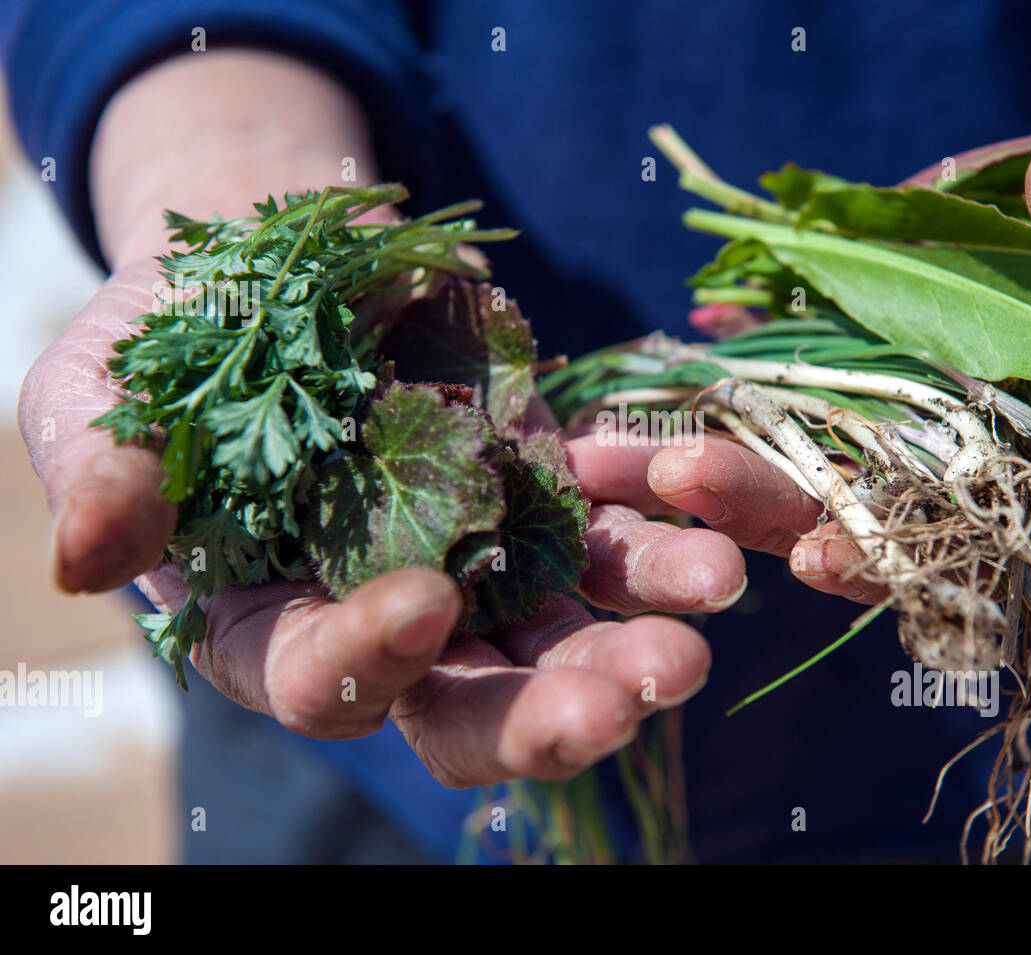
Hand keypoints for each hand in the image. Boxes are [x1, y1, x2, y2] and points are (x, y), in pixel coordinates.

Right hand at [21, 259, 736, 785]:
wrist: (279, 271)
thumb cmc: (169, 345)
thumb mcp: (107, 403)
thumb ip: (108, 484)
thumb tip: (84, 560)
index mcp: (276, 623)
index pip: (320, 682)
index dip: (368, 661)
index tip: (420, 601)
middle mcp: (393, 616)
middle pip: (472, 698)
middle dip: (546, 709)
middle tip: (623, 698)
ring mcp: (483, 555)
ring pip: (567, 623)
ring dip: (641, 621)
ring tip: (707, 600)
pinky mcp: (544, 487)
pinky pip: (613, 518)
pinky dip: (659, 511)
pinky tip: (704, 499)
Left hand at [636, 99, 1030, 599]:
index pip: (970, 532)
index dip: (896, 551)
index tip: (821, 557)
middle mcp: (980, 444)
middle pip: (868, 499)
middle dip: (773, 498)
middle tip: (683, 477)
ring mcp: (928, 397)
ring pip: (825, 443)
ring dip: (739, 440)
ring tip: (656, 436)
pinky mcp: (895, 340)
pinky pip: (820, 356)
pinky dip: (764, 345)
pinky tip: (703, 331)